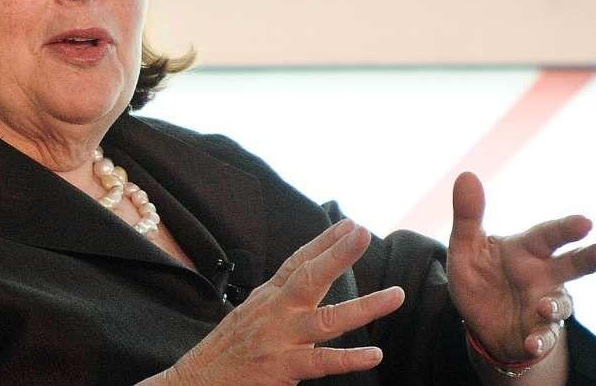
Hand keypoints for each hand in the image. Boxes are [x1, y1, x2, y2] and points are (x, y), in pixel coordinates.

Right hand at [163, 220, 403, 384]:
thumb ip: (280, 296)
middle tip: (363, 233)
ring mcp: (281, 339)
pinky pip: (323, 362)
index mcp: (269, 296)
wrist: (199, 381)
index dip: (324, 241)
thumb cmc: (228, 348)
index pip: (298, 262)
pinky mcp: (284, 368)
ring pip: (328, 320)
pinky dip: (350, 359)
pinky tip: (374, 354)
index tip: (349, 224)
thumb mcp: (251, 311)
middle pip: (310, 277)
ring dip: (365, 307)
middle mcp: (275, 312)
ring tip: (396, 295)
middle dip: (338, 255)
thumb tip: (305, 277)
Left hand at [447, 172, 595, 364]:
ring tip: (545, 307)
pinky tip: (531, 343)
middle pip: (572, 264)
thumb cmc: (478, 276)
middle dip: (590, 258)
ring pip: (561, 304)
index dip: (566, 228)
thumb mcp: (465, 247)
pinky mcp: (537, 332)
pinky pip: (543, 337)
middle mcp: (543, 275)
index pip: (548, 235)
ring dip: (555, 305)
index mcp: (527, 250)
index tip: (586, 222)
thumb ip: (467, 216)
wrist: (478, 321)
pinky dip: (539, 340)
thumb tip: (466, 174)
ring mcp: (544, 304)